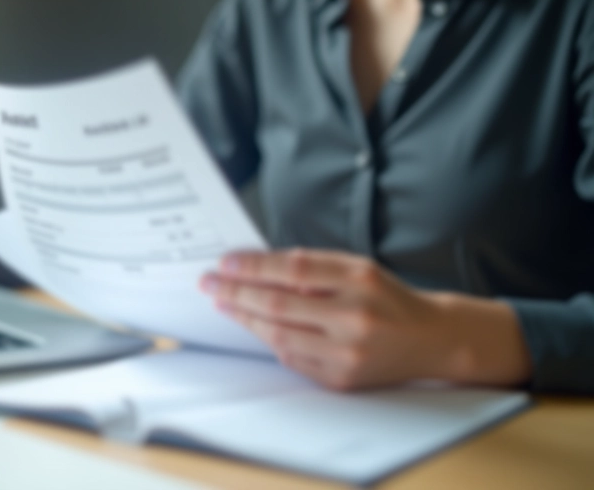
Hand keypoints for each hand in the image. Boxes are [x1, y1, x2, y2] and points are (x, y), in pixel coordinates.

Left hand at [200, 249, 530, 389]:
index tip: (225, 262)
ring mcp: (348, 353)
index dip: (253, 265)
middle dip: (236, 292)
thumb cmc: (387, 298)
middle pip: (279, 304)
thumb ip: (312, 268)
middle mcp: (355, 317)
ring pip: (279, 335)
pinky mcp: (342, 379)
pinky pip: (291, 358)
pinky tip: (254, 325)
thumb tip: (253, 267)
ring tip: (224, 302)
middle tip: (209, 283)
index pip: (293, 269)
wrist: (431, 340)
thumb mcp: (357, 269)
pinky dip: (270, 340)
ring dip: (245, 318)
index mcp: (360, 280)